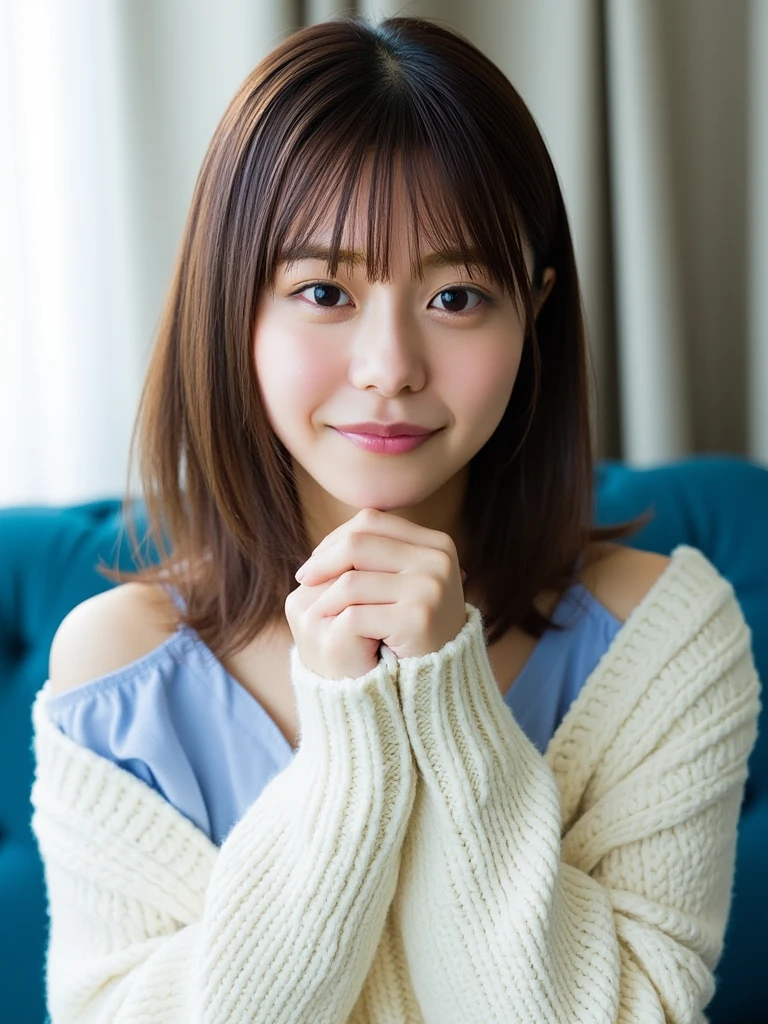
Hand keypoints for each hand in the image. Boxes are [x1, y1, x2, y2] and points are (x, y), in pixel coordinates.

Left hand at [284, 508, 467, 679]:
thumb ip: (378, 555)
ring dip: (325, 596)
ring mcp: (430, 588)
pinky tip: (329, 626)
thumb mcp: (404, 583)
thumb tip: (328, 542)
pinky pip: (357, 613)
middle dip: (323, 561)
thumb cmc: (412, 628)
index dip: (336, 537)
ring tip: (315, 608)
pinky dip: (336, 619)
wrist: (438, 678)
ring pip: (352, 580)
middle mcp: (438, 560)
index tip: (315, 560)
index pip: (372, 522)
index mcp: (436, 544)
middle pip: (358, 543)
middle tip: (303, 578)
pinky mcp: (417, 619)